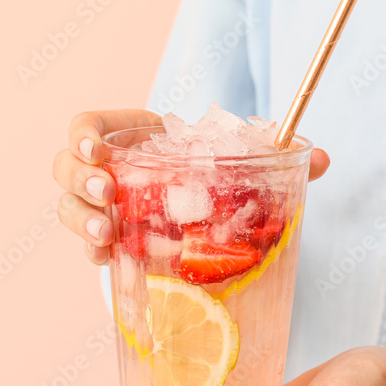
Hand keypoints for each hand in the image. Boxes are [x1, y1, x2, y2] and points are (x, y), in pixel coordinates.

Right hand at [52, 110, 330, 264]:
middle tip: (106, 192)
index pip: (87, 126)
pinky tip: (110, 259)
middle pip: (65, 169)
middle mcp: (107, 170)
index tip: (97, 149)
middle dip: (79, 181)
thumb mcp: (231, 155)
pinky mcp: (111, 242)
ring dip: (81, 220)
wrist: (200, 204)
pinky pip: (89, 248)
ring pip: (69, 209)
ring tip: (105, 233)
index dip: (82, 136)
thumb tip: (320, 160)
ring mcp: (103, 208)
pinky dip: (96, 254)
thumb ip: (272, 153)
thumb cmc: (207, 169)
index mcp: (129, 136)